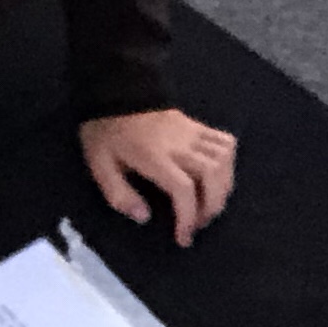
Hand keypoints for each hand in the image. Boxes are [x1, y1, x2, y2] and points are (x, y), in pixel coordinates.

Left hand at [82, 109, 237, 245]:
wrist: (117, 90)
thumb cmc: (106, 131)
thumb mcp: (99, 164)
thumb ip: (119, 194)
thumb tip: (143, 217)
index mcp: (154, 156)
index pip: (183, 189)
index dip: (187, 217)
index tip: (183, 237)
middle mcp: (179, 144)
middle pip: (212, 176)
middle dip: (211, 206)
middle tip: (198, 224)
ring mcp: (192, 133)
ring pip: (224, 160)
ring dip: (223, 188)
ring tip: (208, 204)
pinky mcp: (198, 125)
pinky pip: (225, 142)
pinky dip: (228, 164)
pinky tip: (217, 178)